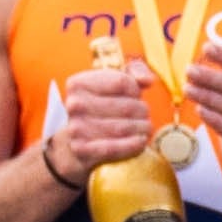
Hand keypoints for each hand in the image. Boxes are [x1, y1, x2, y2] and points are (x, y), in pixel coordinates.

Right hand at [40, 53, 157, 183]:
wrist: (74, 140)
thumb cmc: (102, 107)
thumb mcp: (114, 83)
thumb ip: (135, 72)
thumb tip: (147, 80)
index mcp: (78, 83)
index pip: (122, 82)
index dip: (136, 90)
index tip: (134, 96)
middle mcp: (74, 104)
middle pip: (127, 106)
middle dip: (142, 111)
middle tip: (144, 116)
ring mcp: (76, 127)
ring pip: (124, 128)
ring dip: (141, 128)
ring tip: (144, 128)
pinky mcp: (81, 149)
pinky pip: (114, 147)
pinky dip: (132, 145)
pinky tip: (141, 141)